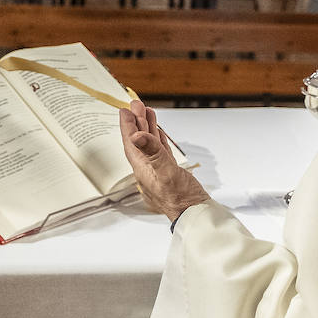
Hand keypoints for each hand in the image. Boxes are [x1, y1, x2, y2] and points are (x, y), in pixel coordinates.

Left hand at [120, 100, 208, 221]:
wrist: (193, 213)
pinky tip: (158, 134)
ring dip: (147, 127)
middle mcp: (147, 167)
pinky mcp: (169, 172)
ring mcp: (158, 169)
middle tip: (135, 104)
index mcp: (143, 167)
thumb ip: (153, 153)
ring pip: (150, 143)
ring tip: (146, 112)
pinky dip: (158, 139)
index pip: (131, 142)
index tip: (124, 111)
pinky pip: (160, 150)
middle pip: (139, 140)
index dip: (127, 126)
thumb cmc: (180, 198)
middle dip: (137, 121)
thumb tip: (137, 136)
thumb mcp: (166, 172)